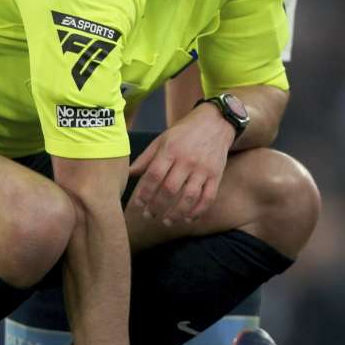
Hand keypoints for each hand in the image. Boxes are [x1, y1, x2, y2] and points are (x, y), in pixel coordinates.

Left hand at [129, 104, 234, 224]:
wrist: (216, 122)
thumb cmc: (185, 132)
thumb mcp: (163, 139)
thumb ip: (146, 158)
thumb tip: (128, 174)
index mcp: (171, 150)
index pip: (154, 175)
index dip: (144, 192)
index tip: (138, 204)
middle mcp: (187, 160)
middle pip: (170, 189)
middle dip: (157, 206)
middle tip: (149, 215)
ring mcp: (203, 169)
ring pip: (189, 197)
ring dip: (176, 213)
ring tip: (166, 221)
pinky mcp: (216, 175)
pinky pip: (208, 197)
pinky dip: (198, 211)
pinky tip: (188, 218)